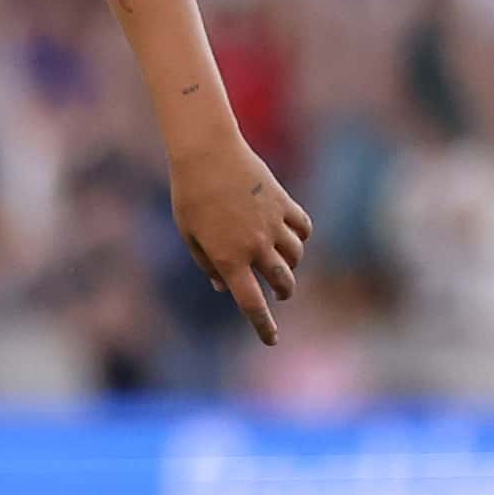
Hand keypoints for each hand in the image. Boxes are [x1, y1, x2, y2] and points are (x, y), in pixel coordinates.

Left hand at [169, 134, 312, 346]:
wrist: (206, 154)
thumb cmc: (189, 196)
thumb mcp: (190, 235)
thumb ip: (208, 264)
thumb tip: (224, 288)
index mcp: (228, 259)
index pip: (251, 304)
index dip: (263, 326)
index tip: (272, 340)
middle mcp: (256, 246)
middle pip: (282, 282)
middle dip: (283, 292)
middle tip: (280, 293)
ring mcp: (273, 224)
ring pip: (296, 256)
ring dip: (291, 265)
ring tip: (282, 263)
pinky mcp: (285, 204)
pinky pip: (304, 228)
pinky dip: (301, 236)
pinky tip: (293, 236)